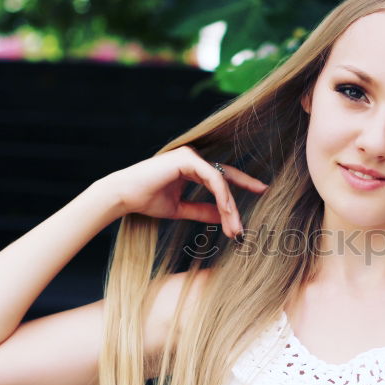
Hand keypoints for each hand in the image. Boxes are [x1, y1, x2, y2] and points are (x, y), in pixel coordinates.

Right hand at [100, 144, 268, 239]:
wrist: (123, 196)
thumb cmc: (146, 200)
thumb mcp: (179, 209)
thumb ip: (201, 210)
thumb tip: (222, 217)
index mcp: (191, 167)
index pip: (222, 175)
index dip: (243, 183)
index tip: (262, 190)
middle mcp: (193, 158)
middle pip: (225, 179)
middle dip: (238, 202)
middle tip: (245, 225)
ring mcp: (190, 155)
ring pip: (221, 181)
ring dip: (230, 207)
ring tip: (235, 229)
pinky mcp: (186, 158)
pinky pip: (212, 178)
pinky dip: (221, 196)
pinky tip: (227, 212)